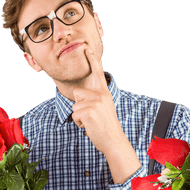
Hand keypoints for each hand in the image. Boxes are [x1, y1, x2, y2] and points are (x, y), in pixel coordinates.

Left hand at [72, 47, 139, 181]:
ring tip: (92, 122)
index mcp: (104, 93)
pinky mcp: (88, 111)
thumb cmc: (106, 126)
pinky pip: (74, 115)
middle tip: (92, 117)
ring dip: (79, 117)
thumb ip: (94, 99)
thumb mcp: (103, 108)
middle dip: (79, 106)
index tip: (87, 48)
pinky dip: (79, 123)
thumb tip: (79, 95)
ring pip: (74, 106)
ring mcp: (95, 103)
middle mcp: (101, 95)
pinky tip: (90, 127)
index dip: (93, 60)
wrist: (114, 141)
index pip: (98, 73)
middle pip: (77, 93)